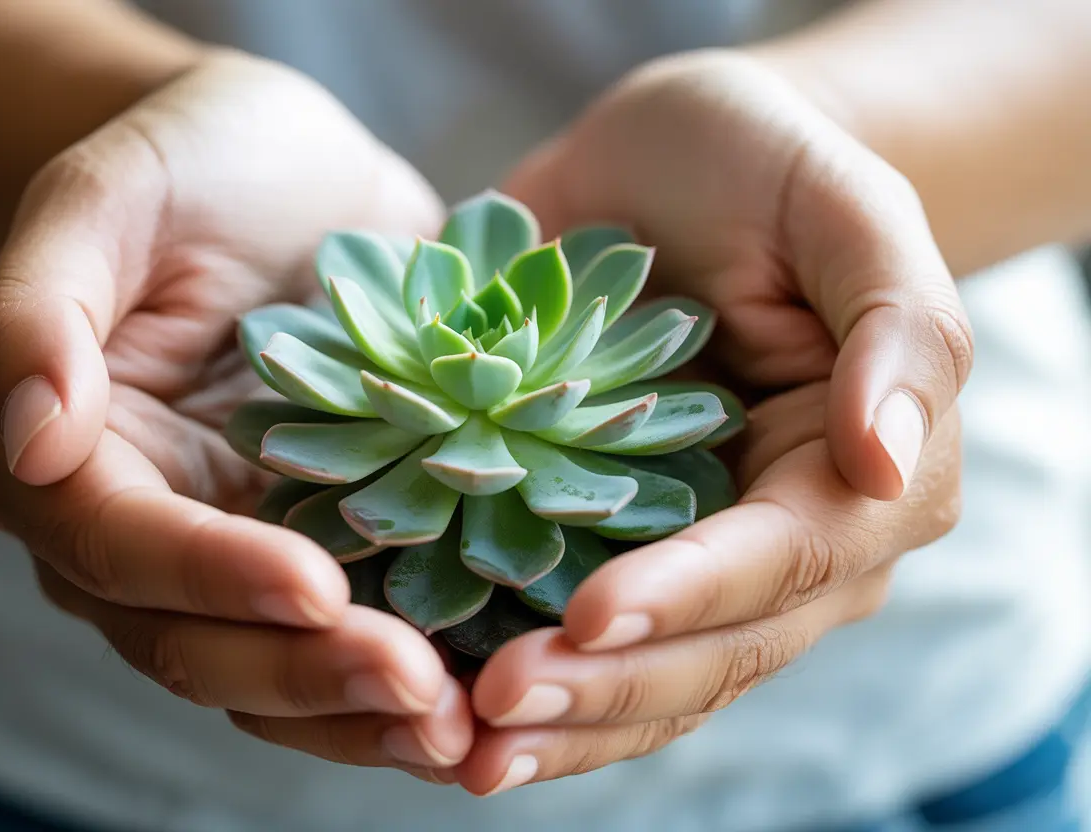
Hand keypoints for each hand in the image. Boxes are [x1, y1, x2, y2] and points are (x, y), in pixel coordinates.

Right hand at [0, 50, 470, 778]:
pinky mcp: (329, 543)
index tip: (318, 587)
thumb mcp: (102, 197)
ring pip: (279, 670)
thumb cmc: (185, 162)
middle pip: (200, 642)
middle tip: (421, 692)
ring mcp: (242, 550)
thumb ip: (37, 310)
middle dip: (308, 675)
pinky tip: (490, 697)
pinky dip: (413, 681)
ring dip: (365, 716)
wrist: (280, 167)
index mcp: (71, 463)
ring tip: (466, 734)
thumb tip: (31, 442)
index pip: (124, 549)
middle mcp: (147, 533)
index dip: (214, 577)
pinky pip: (356, 637)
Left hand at [452, 51, 970, 793]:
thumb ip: (898, 332)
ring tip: (456, 748)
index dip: (689, 597)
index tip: (588, 615)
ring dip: (557, 724)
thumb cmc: (768, 169)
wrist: (672, 161)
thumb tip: (886, 460)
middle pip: (710, 652)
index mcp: (860, 482)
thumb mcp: (848, 212)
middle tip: (492, 708)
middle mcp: (783, 547)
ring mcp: (690, 557)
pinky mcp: (607, 545)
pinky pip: (576, 642)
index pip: (782, 563)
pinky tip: (437, 708)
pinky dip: (523, 682)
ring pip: (644, 678)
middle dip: (605, 689)